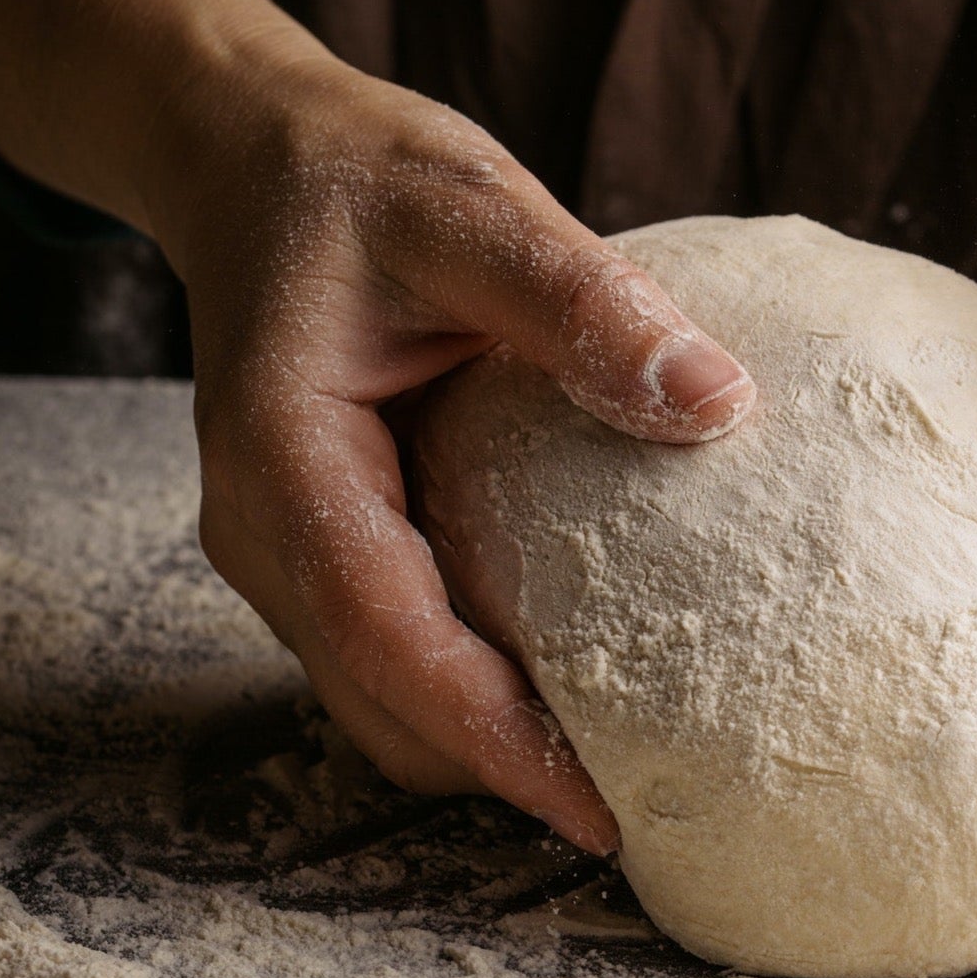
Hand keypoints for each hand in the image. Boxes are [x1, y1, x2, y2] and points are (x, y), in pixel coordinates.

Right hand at [0, 0, 754, 853]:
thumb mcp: (472, 210)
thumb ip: (584, 302)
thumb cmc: (355, 179)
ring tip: (609, 765)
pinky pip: (390, 653)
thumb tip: (720, 403)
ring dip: (482, 745)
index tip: (599, 811)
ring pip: (380, 698)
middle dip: (496, 769)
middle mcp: (268, 529)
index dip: (493, 740)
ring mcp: (289, 547)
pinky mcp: (325, 545)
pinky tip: (559, 681)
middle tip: (636, 803)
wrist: (256, 166)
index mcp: (286, 459)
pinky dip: (466, 693)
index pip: (388, 639)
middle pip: (381, 702)